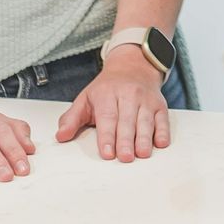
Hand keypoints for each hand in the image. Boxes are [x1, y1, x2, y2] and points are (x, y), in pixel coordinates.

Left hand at [57, 47, 171, 161]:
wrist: (133, 66)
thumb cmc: (107, 89)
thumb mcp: (86, 98)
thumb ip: (72, 118)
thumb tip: (61, 136)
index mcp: (107, 94)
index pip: (107, 117)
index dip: (107, 136)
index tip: (107, 153)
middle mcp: (128, 95)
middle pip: (127, 120)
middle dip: (126, 140)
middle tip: (125, 158)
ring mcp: (145, 100)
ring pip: (145, 120)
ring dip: (145, 138)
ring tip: (142, 154)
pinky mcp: (159, 105)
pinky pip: (162, 118)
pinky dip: (163, 131)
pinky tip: (161, 143)